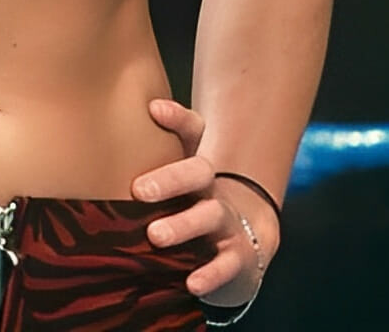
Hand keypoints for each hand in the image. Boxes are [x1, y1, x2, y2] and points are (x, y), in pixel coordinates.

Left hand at [130, 97, 276, 305]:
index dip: (176, 118)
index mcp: (199, 162)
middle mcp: (215, 187)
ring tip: (155, 235)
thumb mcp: (183, 170)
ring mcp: (229, 221)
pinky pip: (227, 265)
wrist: (249, 235)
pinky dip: (211, 275)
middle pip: (199, 173)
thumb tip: (149, 104)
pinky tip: (191, 283)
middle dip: (170, 179)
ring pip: (210, 218)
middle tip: (139, 189)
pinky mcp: (240, 257)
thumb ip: (166, 143)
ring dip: (184, 226)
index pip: (193, 131)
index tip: (153, 110)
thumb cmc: (199, 198)